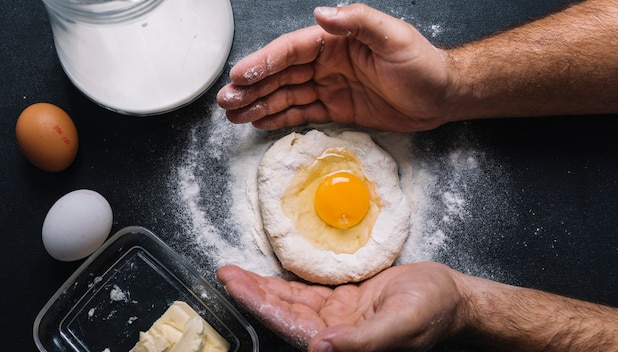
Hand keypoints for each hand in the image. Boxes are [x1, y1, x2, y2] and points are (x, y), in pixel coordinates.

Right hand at [216, 4, 457, 131]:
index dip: (264, 63)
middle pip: (282, 74)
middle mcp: (327, 62)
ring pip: (287, 95)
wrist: (441, 97)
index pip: (291, 51)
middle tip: (226, 100)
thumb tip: (321, 14)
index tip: (241, 76)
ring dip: (260, 103)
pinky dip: (281, 117)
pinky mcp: (336, 109)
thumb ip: (358, 22)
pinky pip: (303, 112)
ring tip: (233, 114)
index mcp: (336, 41)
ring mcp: (329, 86)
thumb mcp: (394, 37)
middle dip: (253, 87)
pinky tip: (260, 120)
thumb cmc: (422, 64)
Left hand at [216, 262, 465, 351]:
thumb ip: (362, 340)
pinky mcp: (343, 303)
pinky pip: (307, 293)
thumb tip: (316, 348)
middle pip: (284, 313)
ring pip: (291, 303)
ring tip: (234, 273)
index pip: (291, 326)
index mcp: (345, 345)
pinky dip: (285, 284)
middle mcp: (335, 334)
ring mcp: (338, 319)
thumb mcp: (402, 324)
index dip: (260, 306)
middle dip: (252, 294)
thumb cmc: (434, 310)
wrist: (452, 297)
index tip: (234, 286)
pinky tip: (266, 277)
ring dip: (263, 288)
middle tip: (225, 274)